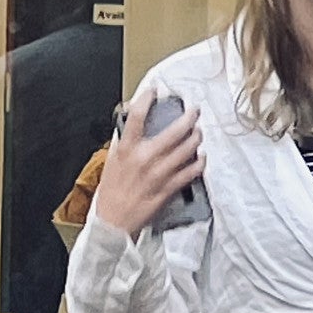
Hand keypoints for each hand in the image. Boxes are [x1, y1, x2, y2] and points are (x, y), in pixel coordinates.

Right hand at [92, 90, 204, 239]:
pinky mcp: (168, 188)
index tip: (155, 91)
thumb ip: (125, 144)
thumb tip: (133, 128)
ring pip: (185, 150)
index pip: (136, 117)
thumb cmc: (111, 192)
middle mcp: (143, 159)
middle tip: (194, 111)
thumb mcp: (112, 162)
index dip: (146, 99)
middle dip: (188, 118)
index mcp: (126, 150)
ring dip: (196, 139)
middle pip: (172, 132)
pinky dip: (198, 163)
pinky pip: (190, 172)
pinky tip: (201, 157)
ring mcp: (158, 174)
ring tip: (198, 133)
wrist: (113, 221)